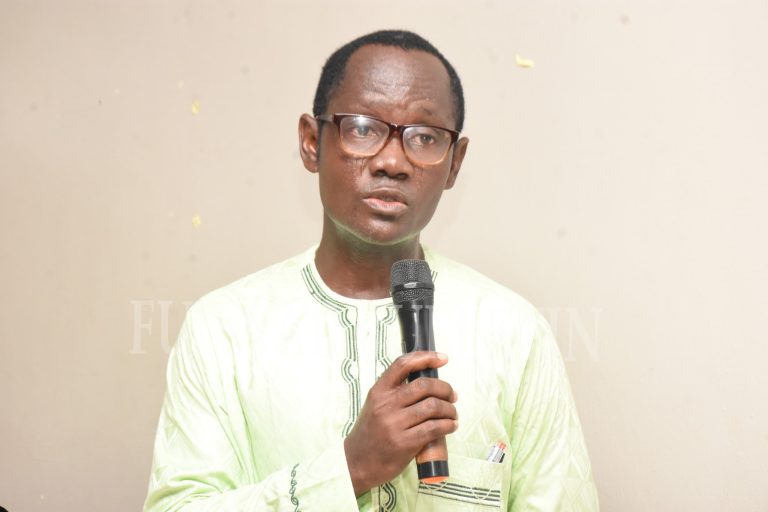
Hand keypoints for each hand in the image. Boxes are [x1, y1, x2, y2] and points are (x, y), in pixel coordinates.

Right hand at [343, 351, 457, 495]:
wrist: (357, 462)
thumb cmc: (371, 432)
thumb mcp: (375, 405)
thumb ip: (395, 392)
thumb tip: (428, 382)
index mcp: (378, 391)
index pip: (403, 365)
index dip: (426, 357)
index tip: (442, 358)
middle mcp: (386, 405)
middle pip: (424, 385)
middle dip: (444, 388)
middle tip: (452, 395)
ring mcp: (395, 424)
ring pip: (433, 406)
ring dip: (449, 409)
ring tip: (452, 413)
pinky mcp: (405, 443)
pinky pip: (434, 428)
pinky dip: (448, 425)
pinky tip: (451, 426)